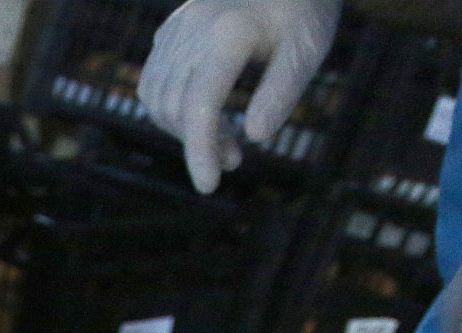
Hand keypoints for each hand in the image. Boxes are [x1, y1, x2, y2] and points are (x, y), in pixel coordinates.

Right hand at [140, 0, 340, 194]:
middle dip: (199, 143)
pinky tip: (202, 112)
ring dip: (182, 129)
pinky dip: (169, 107)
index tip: (210, 186)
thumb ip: (282, 92)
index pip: (200, 106)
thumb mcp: (308, 49)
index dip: (200, 151)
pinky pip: (153, 79)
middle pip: (175, 107)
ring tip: (222, 138)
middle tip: (235, 158)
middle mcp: (194, 28)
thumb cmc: (305, 8)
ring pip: (157, 97)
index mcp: (229, 33)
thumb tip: (256, 136)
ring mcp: (178, 26)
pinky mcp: (171, 28)